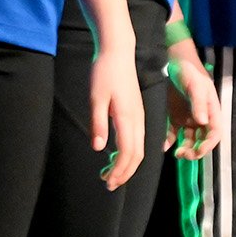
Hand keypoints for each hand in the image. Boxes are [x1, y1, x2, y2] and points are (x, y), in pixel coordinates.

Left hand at [90, 45, 145, 191]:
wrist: (118, 52)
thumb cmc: (104, 73)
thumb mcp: (96, 98)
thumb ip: (98, 123)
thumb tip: (99, 149)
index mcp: (127, 118)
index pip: (128, 153)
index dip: (119, 171)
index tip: (107, 182)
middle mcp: (137, 120)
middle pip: (137, 155)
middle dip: (124, 173)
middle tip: (108, 184)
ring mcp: (139, 116)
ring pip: (139, 148)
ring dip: (127, 164)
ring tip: (111, 174)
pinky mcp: (137, 112)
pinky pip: (138, 139)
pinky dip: (130, 153)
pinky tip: (117, 154)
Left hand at [165, 48, 222, 159]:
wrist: (174, 59)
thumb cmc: (190, 70)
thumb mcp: (195, 85)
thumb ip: (199, 103)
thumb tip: (202, 122)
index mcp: (211, 110)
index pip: (215, 133)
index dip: (209, 145)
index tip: (198, 151)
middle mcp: (202, 117)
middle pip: (203, 140)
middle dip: (195, 150)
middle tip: (183, 154)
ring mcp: (189, 117)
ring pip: (189, 139)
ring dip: (185, 148)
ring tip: (176, 152)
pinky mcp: (176, 116)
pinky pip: (174, 133)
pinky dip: (170, 140)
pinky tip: (164, 145)